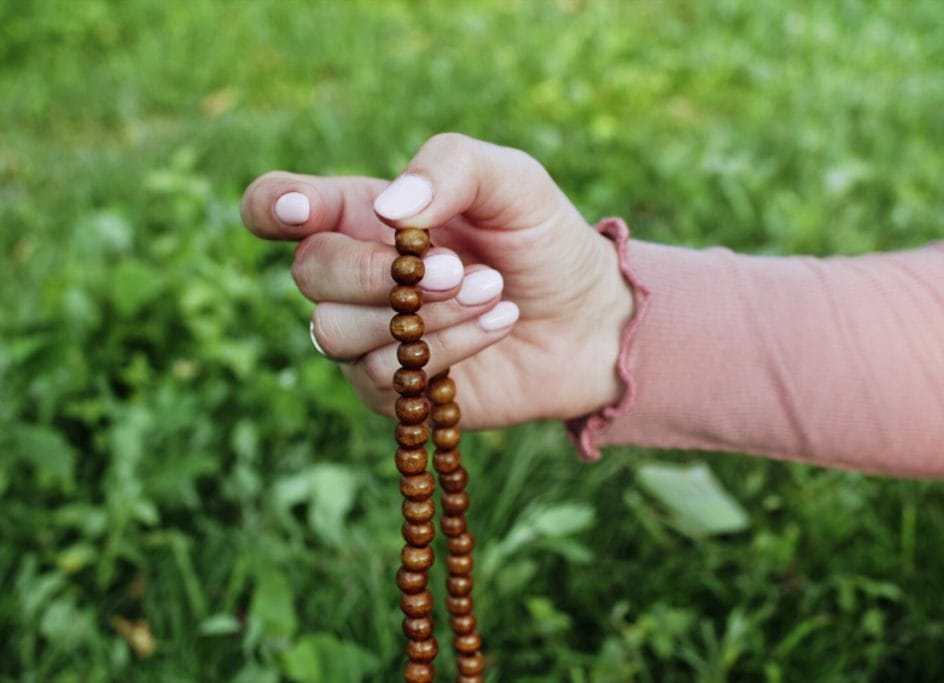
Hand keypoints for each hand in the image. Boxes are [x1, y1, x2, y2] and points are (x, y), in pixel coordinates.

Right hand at [240, 133, 632, 428]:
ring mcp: (367, 334)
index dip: (271, 206)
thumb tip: (388, 208)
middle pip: (308, 271)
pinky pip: (380, 375)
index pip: (278, 205)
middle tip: (453, 269)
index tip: (301, 212)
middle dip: (375, 272)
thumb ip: (452, 167)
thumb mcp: (514, 182)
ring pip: (336, 330)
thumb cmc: (543, 242)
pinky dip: (445, 349)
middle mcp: (355, 274)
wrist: (588, 320)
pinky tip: (497, 325)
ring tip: (493, 293)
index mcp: (365, 212)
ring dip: (421, 315)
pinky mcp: (391, 388)